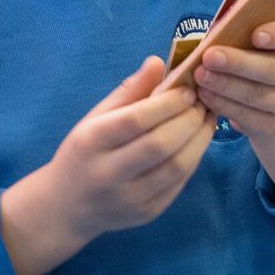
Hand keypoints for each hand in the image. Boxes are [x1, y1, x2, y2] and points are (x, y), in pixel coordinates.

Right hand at [0, 57, 215, 274]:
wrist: (67, 206)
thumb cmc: (84, 152)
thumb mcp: (95, 118)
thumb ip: (129, 91)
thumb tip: (158, 61)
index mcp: (91, 142)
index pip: (135, 120)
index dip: (167, 104)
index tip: (188, 91)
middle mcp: (107, 174)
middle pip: (159, 145)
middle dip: (189, 120)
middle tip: (203, 104)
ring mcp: (129, 198)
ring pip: (176, 168)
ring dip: (200, 140)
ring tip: (207, 120)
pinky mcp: (147, 213)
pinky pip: (179, 184)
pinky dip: (194, 159)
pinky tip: (198, 142)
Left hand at [194, 18, 274, 139]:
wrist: (274, 101)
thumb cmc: (258, 56)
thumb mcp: (258, 40)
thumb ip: (244, 31)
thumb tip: (216, 31)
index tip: (256, 35)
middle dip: (239, 63)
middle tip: (209, 56)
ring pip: (257, 94)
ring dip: (225, 85)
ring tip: (200, 75)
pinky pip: (247, 116)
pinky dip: (222, 104)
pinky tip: (204, 94)